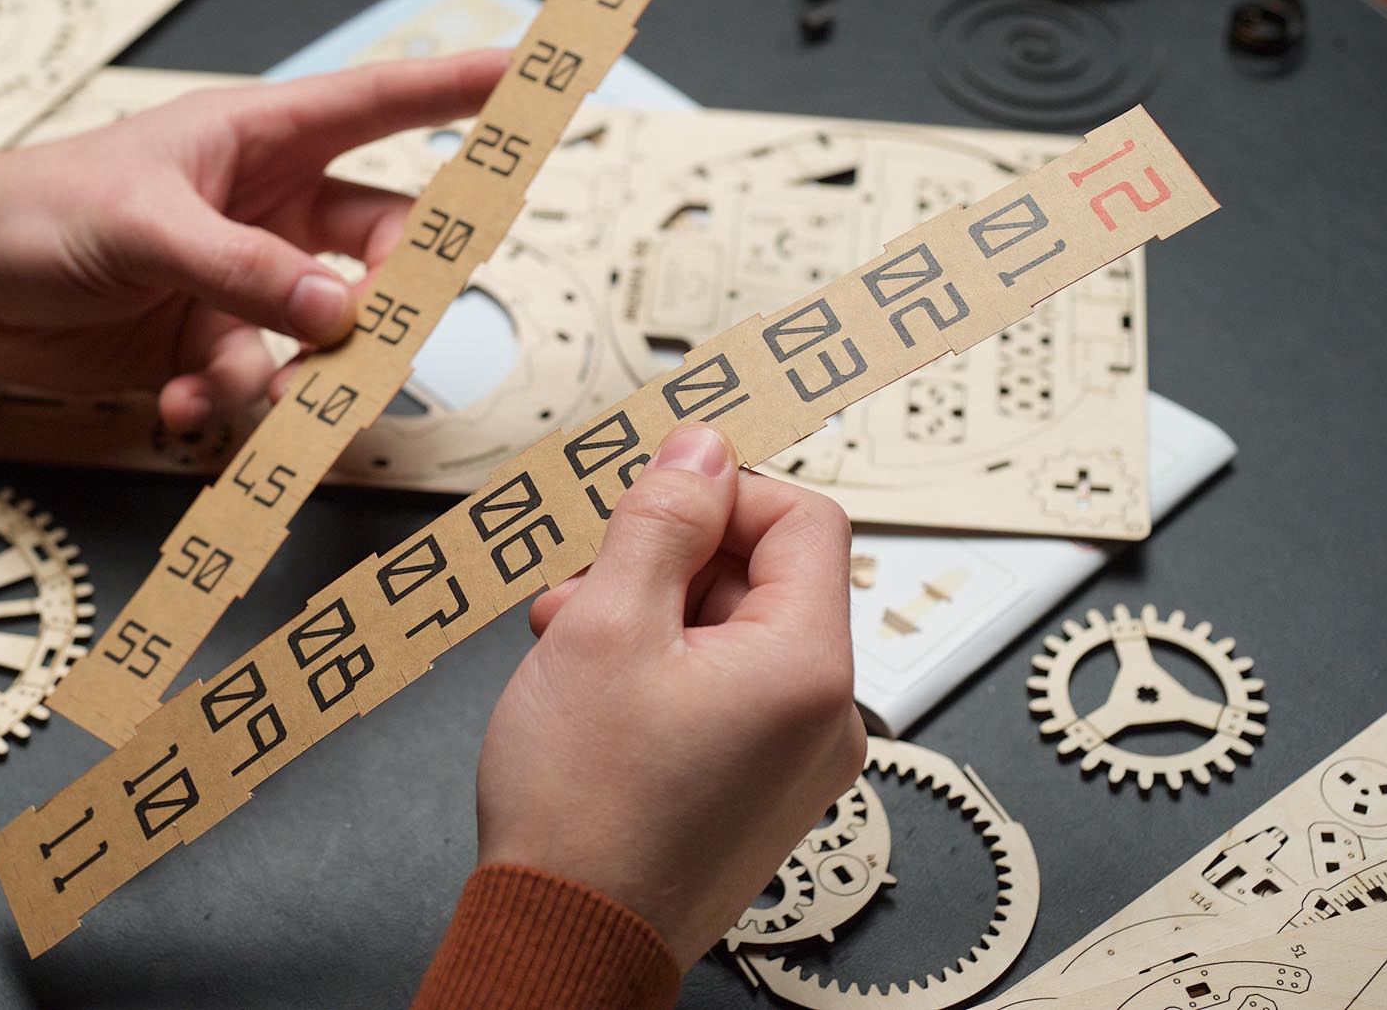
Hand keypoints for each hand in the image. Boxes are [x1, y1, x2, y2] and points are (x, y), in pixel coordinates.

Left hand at [0, 51, 505, 429]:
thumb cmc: (35, 210)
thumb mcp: (144, 225)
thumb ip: (246, 269)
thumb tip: (338, 312)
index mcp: (260, 138)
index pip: (383, 104)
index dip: (463, 89)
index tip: (536, 78)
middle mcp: (268, 209)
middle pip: (382, 249)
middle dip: (380, 299)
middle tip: (358, 332)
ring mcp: (246, 281)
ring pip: (327, 334)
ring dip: (292, 372)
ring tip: (228, 385)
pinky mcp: (213, 344)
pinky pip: (262, 383)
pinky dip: (228, 403)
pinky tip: (176, 403)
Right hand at [475, 422, 865, 968]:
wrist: (563, 936)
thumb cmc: (584, 810)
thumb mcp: (606, 623)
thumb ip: (662, 521)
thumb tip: (701, 449)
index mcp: (807, 667)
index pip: (804, 518)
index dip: (722, 492)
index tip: (652, 500)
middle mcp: (823, 716)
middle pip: (766, 574)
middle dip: (670, 559)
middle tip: (587, 583)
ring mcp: (794, 759)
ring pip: (735, 632)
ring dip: (653, 612)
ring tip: (573, 641)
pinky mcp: (759, 788)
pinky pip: (726, 690)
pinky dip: (663, 668)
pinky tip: (595, 686)